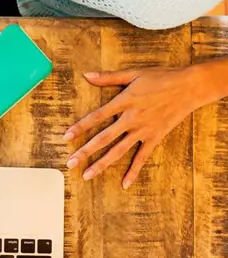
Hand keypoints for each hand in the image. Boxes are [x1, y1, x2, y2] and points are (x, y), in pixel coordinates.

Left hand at [64, 66, 201, 188]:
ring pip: (119, 151)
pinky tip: (124, 184)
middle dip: (85, 152)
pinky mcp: (155, 137)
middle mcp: (131, 119)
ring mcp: (143, 130)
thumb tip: (87, 75)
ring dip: (102, 164)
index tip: (66, 137)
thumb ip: (109, 77)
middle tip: (70, 164)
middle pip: (104, 138)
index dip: (80, 127)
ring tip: (87, 175)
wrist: (190, 87)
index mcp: (124, 101)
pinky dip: (134, 171)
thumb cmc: (161, 78)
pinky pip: (142, 157)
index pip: (97, 117)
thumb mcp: (134, 73)